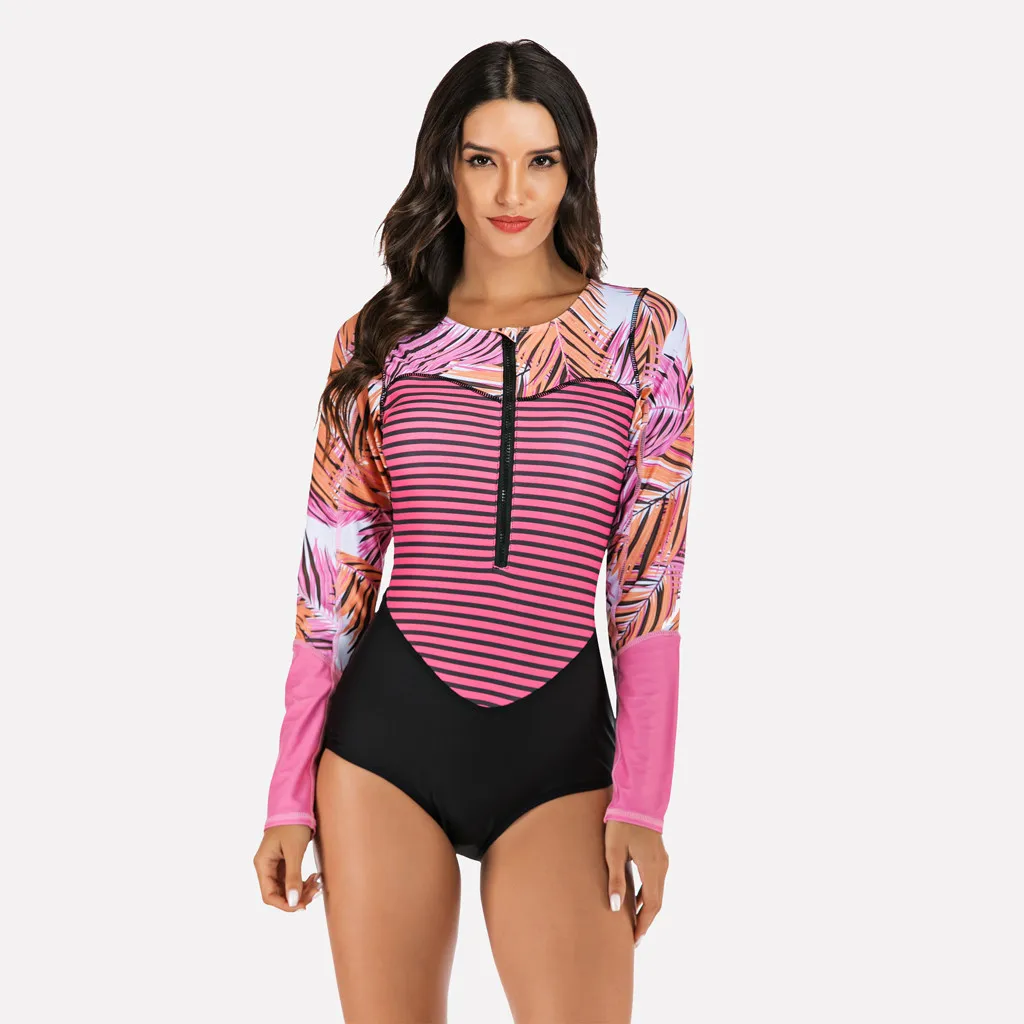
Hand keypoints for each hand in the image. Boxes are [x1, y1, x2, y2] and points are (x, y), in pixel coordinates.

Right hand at [254, 825, 321, 911]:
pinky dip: (302, 881)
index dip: (285, 905)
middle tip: (316, 892)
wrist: (296, 805)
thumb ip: (293, 877)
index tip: (302, 906)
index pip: (269, 895)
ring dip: (302, 889)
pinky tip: (315, 877)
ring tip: (318, 884)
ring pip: (286, 887)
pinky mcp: (284, 861)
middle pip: (278, 893)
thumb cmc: (293, 824)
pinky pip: (291, 878)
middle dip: (297, 896)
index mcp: (263, 864)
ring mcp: (275, 864)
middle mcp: (266, 866)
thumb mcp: (294, 851)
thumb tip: (293, 903)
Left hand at [604, 820, 668, 946]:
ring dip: (648, 908)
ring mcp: (662, 860)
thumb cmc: (622, 824)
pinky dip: (649, 894)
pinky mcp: (659, 855)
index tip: (634, 940)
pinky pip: (656, 881)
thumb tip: (616, 908)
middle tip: (634, 937)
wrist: (638, 799)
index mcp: (652, 868)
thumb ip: (616, 879)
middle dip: (646, 920)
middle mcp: (661, 867)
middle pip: (657, 902)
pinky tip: (637, 898)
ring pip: (658, 891)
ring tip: (634, 921)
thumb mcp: (614, 851)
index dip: (644, 925)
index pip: (652, 906)